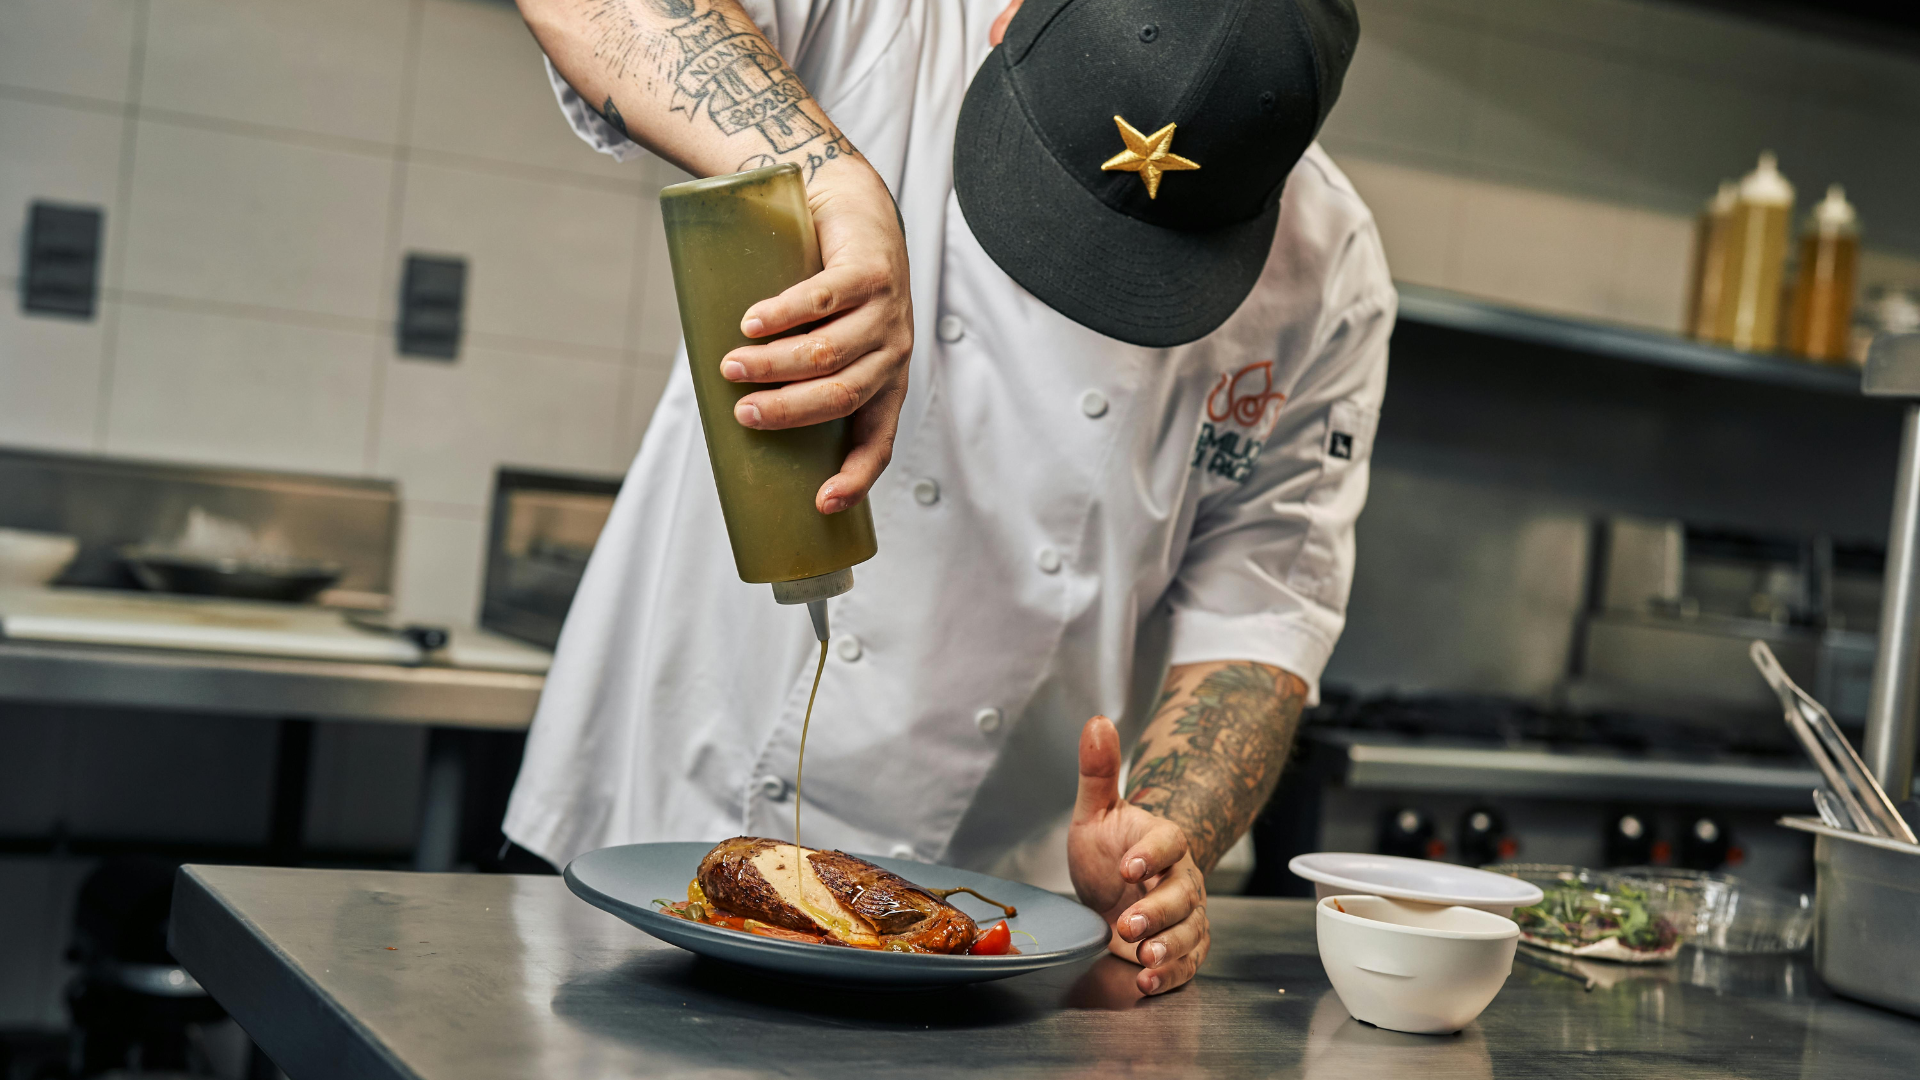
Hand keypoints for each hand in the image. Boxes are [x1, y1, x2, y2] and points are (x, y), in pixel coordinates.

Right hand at [719, 159, 912, 513]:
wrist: (851, 209)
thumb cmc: (827, 290)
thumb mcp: (821, 341)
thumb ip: (793, 378)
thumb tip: (730, 416)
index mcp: (885, 382)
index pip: (878, 441)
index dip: (856, 477)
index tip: (822, 503)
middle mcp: (893, 352)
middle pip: (842, 396)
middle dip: (789, 411)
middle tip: (743, 412)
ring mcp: (887, 311)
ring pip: (829, 352)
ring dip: (774, 364)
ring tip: (731, 364)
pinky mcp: (870, 271)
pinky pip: (823, 300)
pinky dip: (782, 315)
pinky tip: (752, 323)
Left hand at [1068, 715, 1210, 995]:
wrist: (1116, 889)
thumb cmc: (1107, 852)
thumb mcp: (1094, 813)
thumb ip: (1097, 772)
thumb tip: (1097, 720)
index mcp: (1162, 842)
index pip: (1170, 842)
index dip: (1153, 854)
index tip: (1129, 866)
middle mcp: (1180, 879)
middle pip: (1182, 894)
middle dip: (1156, 912)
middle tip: (1125, 923)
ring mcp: (1185, 915)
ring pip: (1188, 931)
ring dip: (1167, 947)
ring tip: (1142, 958)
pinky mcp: (1182, 947)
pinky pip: (1187, 962)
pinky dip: (1170, 975)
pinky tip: (1146, 981)